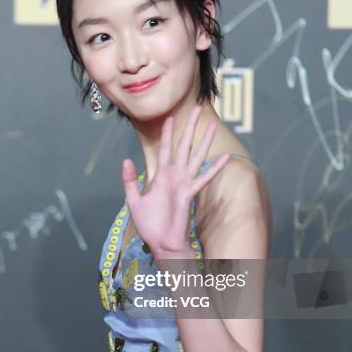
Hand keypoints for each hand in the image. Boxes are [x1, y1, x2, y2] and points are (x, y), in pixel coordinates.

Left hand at [121, 105, 230, 257]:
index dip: (168, 132)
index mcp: (162, 175)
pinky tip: (225, 158)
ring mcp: (184, 183)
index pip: (166, 148)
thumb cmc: (150, 225)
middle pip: (183, 145)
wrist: (160, 243)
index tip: (171, 117)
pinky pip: (204, 178)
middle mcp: (175, 175)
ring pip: (196, 156)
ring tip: (213, 125)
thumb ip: (130, 180)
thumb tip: (126, 160)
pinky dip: (215, 167)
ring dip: (204, 141)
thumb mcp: (133, 200)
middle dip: (189, 127)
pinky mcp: (189, 193)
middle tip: (195, 108)